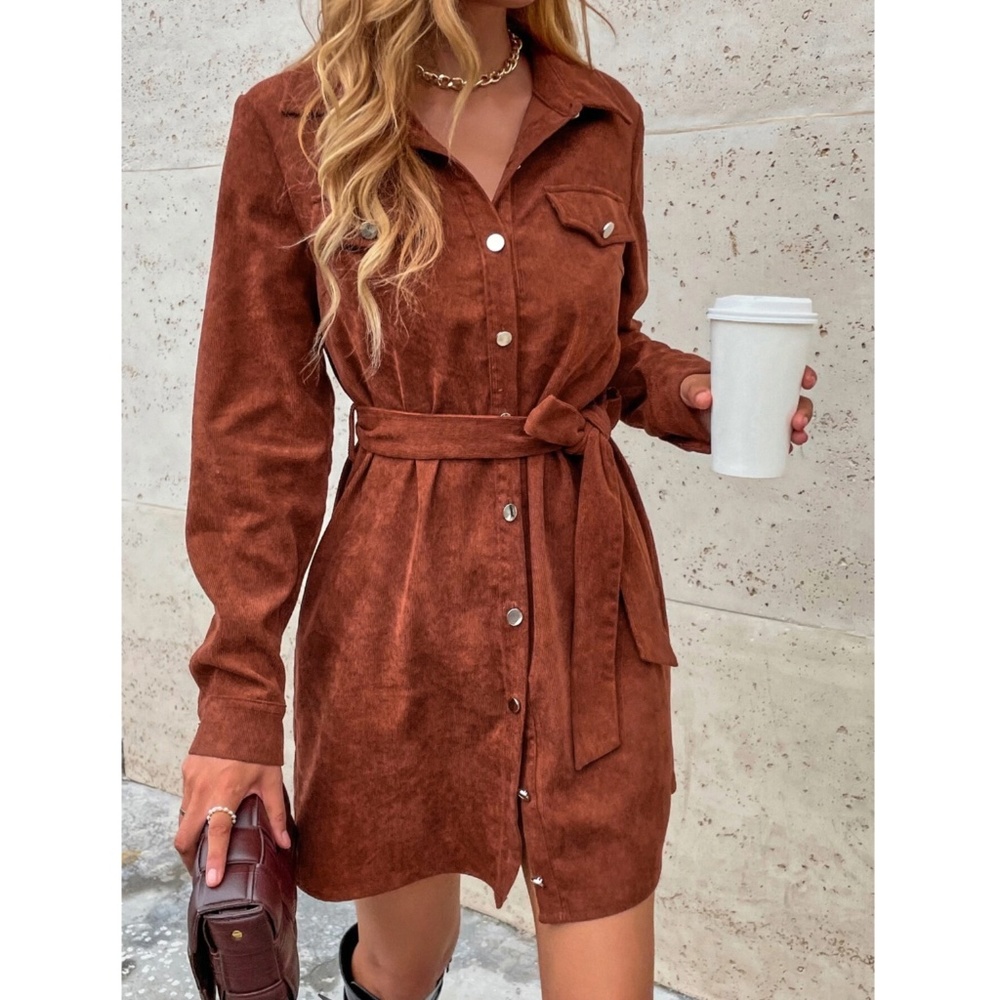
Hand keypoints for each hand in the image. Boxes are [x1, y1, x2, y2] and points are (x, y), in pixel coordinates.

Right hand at [173, 754, 289, 886]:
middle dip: (189, 858)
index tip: (211, 882)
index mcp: (225, 792)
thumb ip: (277, 814)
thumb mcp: (271, 780)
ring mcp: (190, 780)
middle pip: (184, 836)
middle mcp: (202, 790)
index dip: (215, 860)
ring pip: (182, 818)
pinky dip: (193, 811)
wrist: (238, 711)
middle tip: (202, 871)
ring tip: (206, 844)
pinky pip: (185, 798)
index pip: (217, 834)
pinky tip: (207, 811)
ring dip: (191, 834)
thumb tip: (285, 843)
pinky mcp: (186, 771)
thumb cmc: (259, 747)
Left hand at [680, 366, 817, 446]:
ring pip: (791, 420)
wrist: (690, 412)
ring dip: (799, 429)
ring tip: (795, 436)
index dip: (804, 374)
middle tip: (796, 420)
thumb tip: (703, 399)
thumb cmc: (697, 392)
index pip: (789, 372)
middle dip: (804, 409)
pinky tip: (789, 448)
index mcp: (758, 376)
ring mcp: (763, 415)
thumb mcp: (694, 387)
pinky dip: (787, 443)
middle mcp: (766, 395)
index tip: (807, 380)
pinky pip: (778, 438)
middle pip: (796, 399)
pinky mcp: (756, 432)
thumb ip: (695, 391)